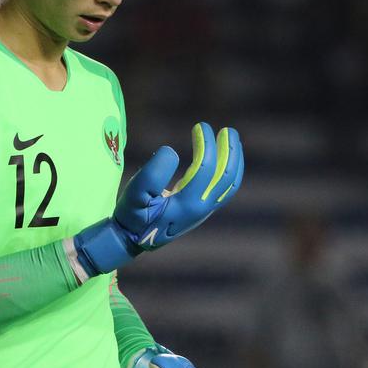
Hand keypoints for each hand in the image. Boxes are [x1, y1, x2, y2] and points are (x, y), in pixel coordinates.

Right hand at [71, 122, 242, 276]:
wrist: (132, 240)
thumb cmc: (132, 215)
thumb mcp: (134, 194)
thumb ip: (152, 174)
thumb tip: (172, 151)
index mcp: (187, 205)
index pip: (206, 169)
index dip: (206, 145)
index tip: (200, 126)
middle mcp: (201, 209)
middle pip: (226, 177)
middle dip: (229, 151)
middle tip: (227, 130)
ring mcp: (204, 211)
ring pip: (230, 184)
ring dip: (235, 160)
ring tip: (232, 139)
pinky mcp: (202, 210)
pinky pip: (225, 189)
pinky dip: (230, 170)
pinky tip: (226, 157)